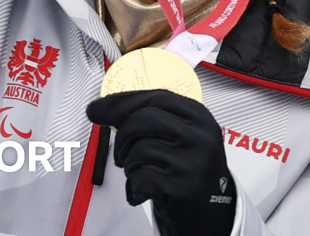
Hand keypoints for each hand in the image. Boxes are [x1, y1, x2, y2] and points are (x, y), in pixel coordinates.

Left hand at [87, 90, 235, 235]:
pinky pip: (140, 177)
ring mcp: (192, 163)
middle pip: (144, 119)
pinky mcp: (181, 188)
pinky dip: (134, 187)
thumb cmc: (188, 170)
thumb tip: (103, 109)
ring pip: (139, 150)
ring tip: (140, 174)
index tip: (98, 109)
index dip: (123, 103)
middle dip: (122, 136)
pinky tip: (143, 192)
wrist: (210, 212)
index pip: (157, 97)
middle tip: (120, 153)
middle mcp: (200, 137)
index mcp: (200, 119)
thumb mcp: (183, 137)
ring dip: (129, 165)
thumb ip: (154, 120)